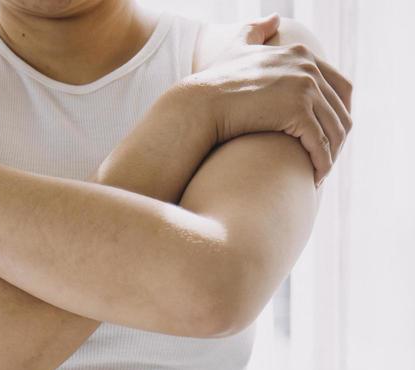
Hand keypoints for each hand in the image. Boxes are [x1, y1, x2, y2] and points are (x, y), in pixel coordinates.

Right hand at [188, 13, 352, 185]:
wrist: (200, 104)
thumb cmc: (212, 82)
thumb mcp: (238, 45)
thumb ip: (257, 30)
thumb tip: (274, 18)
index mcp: (302, 55)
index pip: (341, 86)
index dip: (340, 115)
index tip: (330, 137)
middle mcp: (308, 68)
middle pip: (342, 110)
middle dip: (338, 139)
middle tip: (327, 160)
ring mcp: (305, 88)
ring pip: (335, 130)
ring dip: (332, 156)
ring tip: (320, 173)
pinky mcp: (297, 112)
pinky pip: (321, 144)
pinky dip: (322, 164)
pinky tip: (314, 178)